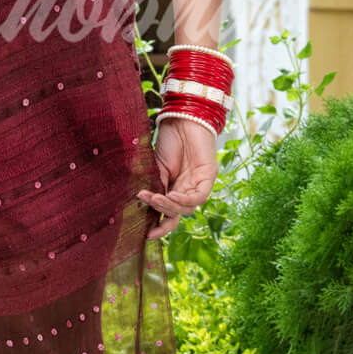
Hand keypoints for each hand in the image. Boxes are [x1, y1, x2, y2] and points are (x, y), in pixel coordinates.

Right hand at [137, 114, 218, 239]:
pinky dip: (184, 199)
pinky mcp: (209, 176)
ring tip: (155, 197)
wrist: (182, 118)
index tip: (146, 235)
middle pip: (179, 213)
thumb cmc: (169, 139)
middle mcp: (189, 189)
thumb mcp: (156, 168)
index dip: (161, 226)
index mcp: (175, 187)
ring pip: (188, 207)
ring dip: (170, 205)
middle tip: (147, 203)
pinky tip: (170, 195)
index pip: (171, 214)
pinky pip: (199, 197)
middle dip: (162, 213)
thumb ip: (154, 186)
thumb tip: (143, 204)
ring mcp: (200, 184)